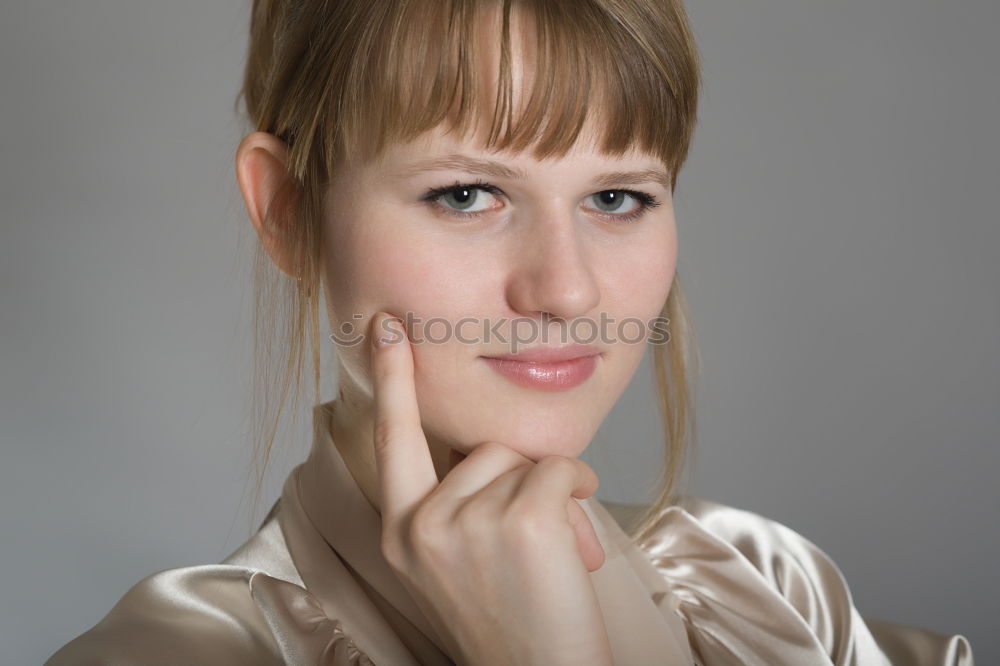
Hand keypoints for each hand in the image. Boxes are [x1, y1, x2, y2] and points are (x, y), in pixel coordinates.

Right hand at [368, 312, 613, 665]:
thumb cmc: (511, 620)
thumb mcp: (456, 561)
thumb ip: (456, 500)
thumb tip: (493, 449)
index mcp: (400, 533)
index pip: (392, 438)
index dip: (391, 378)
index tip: (384, 325)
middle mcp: (422, 524)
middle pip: (483, 449)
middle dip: (519, 482)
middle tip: (532, 540)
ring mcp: (467, 520)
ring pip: (523, 459)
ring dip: (551, 495)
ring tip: (549, 554)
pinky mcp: (521, 518)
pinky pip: (562, 468)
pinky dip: (580, 496)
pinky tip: (572, 547)